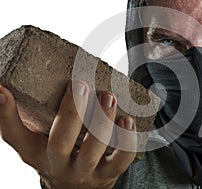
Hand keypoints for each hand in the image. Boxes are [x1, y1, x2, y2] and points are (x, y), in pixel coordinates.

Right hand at [0, 81, 135, 188]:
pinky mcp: (108, 173)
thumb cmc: (57, 156)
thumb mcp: (36, 142)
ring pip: (93, 150)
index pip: (14, 135)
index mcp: (36, 152)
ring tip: (108, 97)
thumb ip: (25, 119)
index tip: (3, 91)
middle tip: (80, 85)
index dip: (6, 114)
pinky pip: (121, 159)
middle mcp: (59, 164)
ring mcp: (85, 171)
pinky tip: (128, 120)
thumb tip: (3, 89)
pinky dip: (127, 139)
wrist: (77, 188)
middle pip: (60, 141)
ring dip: (102, 122)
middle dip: (71, 112)